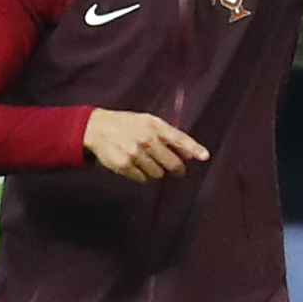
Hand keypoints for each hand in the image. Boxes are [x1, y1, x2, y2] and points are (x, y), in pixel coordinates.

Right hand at [84, 109, 208, 180]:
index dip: (194, 149)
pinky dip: (142, 175)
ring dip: (156, 171)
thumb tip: (189, 154)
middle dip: (176, 169)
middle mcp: (146, 139)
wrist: (97, 128)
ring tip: (146, 161)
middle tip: (175, 170)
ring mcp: (135, 154)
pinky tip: (135, 165)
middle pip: (172, 164)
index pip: (179, 139)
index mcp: (154, 126)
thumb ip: (168, 136)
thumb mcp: (148, 122)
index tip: (205, 156)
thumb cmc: (126, 124)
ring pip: (158, 174)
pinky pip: (143, 179)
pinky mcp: (125, 166)